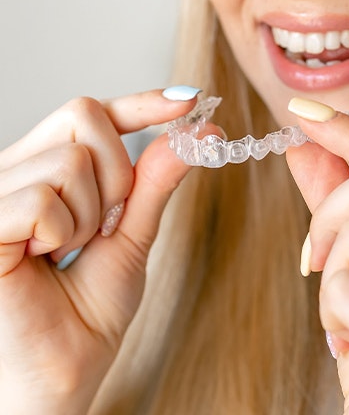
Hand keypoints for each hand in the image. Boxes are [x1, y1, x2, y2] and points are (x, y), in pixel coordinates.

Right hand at [0, 90, 218, 413]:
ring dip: (90, 214)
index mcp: (50, 169)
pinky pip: (40, 199)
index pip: (95, 113)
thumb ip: (156, 183)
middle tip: (105, 223)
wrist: (57, 376)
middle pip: (83, 114)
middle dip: (117, 172)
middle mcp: (17, 169)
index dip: (142, 100)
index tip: (191, 100)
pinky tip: (41, 260)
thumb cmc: (87, 313)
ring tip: (67, 251)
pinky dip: (59, 233)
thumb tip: (202, 133)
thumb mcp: (132, 236)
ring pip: (69, 160)